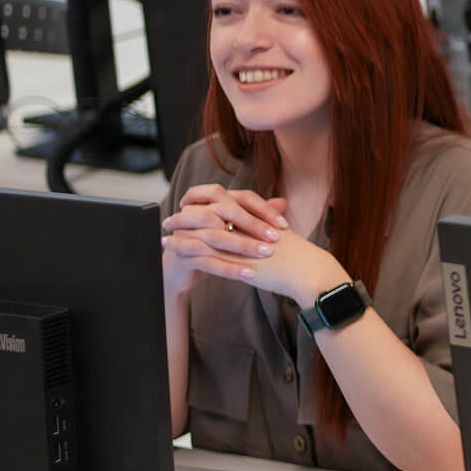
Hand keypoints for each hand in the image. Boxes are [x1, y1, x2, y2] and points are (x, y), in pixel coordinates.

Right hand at [162, 184, 289, 295]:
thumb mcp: (233, 226)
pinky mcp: (181, 255)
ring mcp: (185, 233)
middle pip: (225, 211)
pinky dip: (230, 267)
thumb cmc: (212, 242)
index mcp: (209, 201)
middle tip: (275, 237)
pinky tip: (249, 273)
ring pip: (216, 236)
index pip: (240, 196)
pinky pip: (207, 261)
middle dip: (253, 224)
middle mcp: (195, 212)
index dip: (263, 208)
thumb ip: (255, 214)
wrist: (180, 266)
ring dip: (243, 245)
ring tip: (266, 253)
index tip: (283, 224)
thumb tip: (283, 201)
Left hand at [163, 186, 350, 305]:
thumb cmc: (297, 257)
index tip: (190, 206)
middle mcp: (242, 220)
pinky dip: (181, 245)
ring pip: (198, 227)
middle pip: (206, 209)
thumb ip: (263, 228)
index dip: (203, 201)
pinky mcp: (231, 255)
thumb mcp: (279, 236)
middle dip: (185, 213)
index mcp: (254, 212)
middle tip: (170, 219)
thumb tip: (251, 229)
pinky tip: (170, 248)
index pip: (222, 200)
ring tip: (164, 234)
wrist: (306, 270)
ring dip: (178, 229)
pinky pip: (199, 247)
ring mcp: (236, 236)